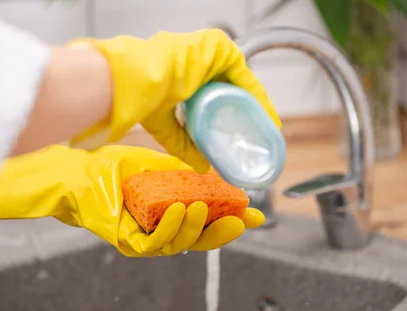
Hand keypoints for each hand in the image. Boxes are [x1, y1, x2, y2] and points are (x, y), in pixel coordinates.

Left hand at [0, 145, 263, 256]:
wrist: (80, 171)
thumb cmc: (118, 169)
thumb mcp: (163, 170)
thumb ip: (190, 179)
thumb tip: (221, 179)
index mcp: (173, 215)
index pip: (208, 225)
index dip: (232, 223)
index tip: (255, 217)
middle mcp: (162, 231)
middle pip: (198, 242)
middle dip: (222, 233)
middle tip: (240, 221)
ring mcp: (145, 239)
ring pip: (178, 245)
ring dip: (195, 229)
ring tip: (204, 208)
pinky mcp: (127, 242)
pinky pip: (153, 244)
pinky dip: (169, 229)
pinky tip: (179, 211)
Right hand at [67, 29, 281, 172]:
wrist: (140, 80)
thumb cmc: (142, 98)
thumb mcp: (166, 127)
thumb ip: (184, 145)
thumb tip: (201, 167)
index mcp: (183, 73)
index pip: (214, 92)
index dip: (230, 112)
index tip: (242, 132)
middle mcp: (198, 59)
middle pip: (230, 86)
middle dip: (246, 109)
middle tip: (258, 131)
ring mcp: (209, 51)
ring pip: (239, 81)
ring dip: (255, 103)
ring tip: (266, 126)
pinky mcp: (218, 47)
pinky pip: (244, 76)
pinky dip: (257, 96)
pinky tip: (265, 114)